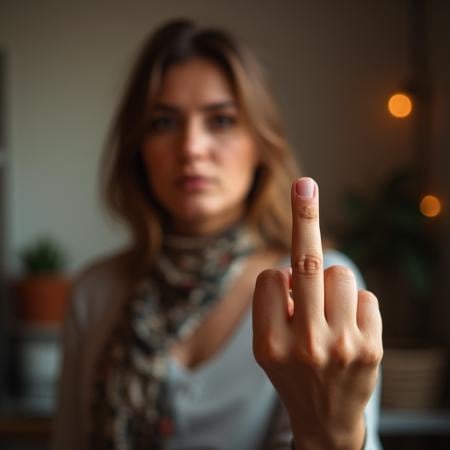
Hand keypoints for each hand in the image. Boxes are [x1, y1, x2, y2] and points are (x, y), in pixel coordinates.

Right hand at [252, 178, 382, 449]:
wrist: (325, 422)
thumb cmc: (290, 373)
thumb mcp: (265, 347)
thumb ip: (273, 306)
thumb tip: (296, 265)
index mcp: (269, 343)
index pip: (270, 278)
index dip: (276, 279)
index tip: (281, 285)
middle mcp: (304, 344)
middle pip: (305, 264)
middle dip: (304, 217)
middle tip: (305, 184)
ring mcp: (342, 346)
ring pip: (339, 273)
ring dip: (330, 283)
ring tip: (328, 311)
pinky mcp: (371, 347)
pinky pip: (364, 295)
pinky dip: (354, 303)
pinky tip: (349, 328)